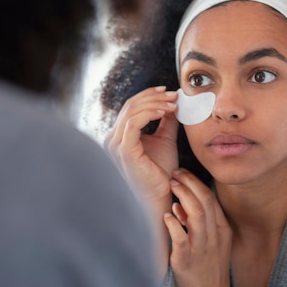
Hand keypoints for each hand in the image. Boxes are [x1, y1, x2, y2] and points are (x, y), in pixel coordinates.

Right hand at [104, 86, 178, 202]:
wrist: (161, 195)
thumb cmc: (161, 171)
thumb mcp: (165, 139)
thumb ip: (166, 121)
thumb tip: (173, 101)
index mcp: (120, 135)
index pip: (131, 106)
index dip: (150, 95)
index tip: (169, 91)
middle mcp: (113, 138)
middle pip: (131, 105)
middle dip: (154, 97)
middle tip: (173, 94)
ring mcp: (115, 145)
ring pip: (132, 111)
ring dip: (155, 103)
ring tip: (173, 103)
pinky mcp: (123, 150)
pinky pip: (133, 123)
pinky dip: (150, 113)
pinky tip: (165, 112)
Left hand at [165, 169, 231, 286]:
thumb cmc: (209, 266)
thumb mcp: (214, 241)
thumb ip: (203, 222)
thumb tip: (182, 204)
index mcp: (222, 229)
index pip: (211, 198)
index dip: (196, 182)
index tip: (183, 173)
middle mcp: (214, 236)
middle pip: (204, 201)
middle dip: (189, 183)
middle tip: (175, 174)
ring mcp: (201, 249)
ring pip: (197, 215)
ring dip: (182, 197)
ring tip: (171, 186)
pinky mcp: (186, 261)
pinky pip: (181, 239)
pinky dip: (173, 225)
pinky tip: (167, 215)